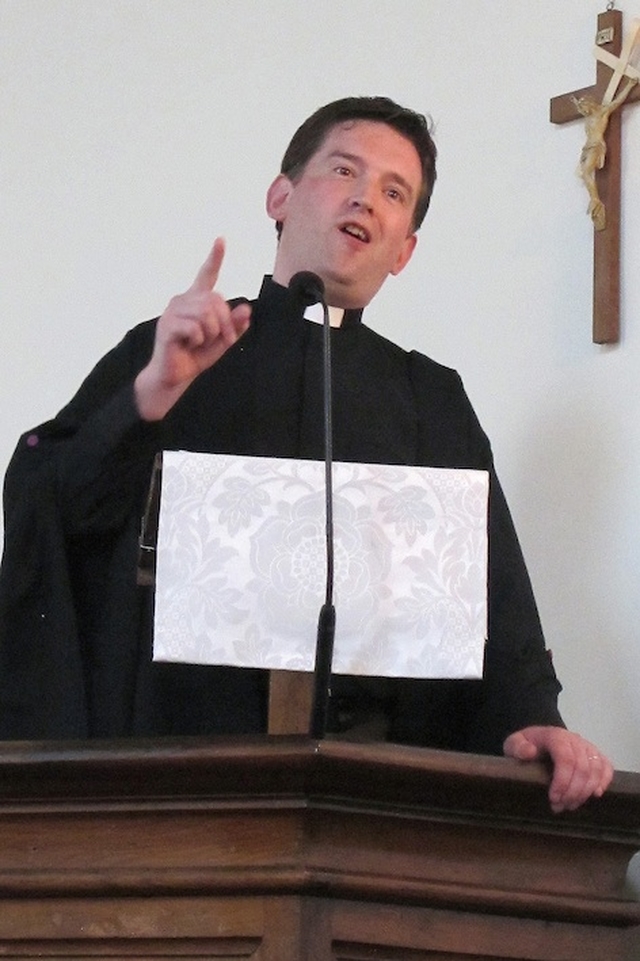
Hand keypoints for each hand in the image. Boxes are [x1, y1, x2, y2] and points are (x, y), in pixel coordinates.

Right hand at [135, 238, 250, 419]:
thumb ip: (235, 325)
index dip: (214, 258)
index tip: (221, 240)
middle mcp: (183, 300)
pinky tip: (189, 344)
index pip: (206, 275)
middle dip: (225, 323)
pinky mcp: (167, 324)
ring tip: (201, 342)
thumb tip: (247, 309)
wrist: (175, 376)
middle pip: (216, 300)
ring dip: (212, 333)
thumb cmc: (196, 356)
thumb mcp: (222, 341)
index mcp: (196, 301)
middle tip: (222, 339)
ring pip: (207, 313)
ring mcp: (173, 311)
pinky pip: (195, 327)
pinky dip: (199, 340)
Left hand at [503, 725, 612, 812]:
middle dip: (572, 792)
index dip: (562, 781)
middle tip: (559, 807)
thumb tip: (529, 752)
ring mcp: (587, 746)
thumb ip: (517, 747)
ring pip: (595, 770)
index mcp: (554, 736)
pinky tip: (594, 794)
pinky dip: (604, 781)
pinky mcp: (596, 755)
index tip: (553, 798)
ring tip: (571, 805)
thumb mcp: (514, 744)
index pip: (565, 758)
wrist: (539, 739)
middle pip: (582, 768)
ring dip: (585, 792)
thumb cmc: (526, 746)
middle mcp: (574, 739)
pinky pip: (606, 767)